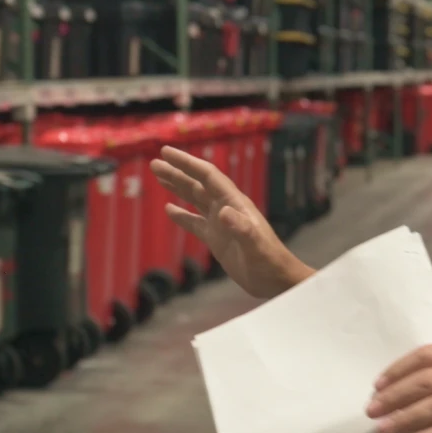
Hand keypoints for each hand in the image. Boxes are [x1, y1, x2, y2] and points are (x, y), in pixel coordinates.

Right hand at [149, 145, 312, 298]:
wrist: (276, 280)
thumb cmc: (269, 261)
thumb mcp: (255, 246)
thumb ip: (241, 228)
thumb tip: (222, 212)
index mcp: (234, 202)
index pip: (207, 175)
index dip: (187, 163)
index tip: (166, 152)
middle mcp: (226, 207)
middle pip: (197, 184)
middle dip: (177, 172)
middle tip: (155, 162)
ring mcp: (221, 223)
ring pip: (195, 199)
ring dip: (177, 187)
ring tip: (158, 176)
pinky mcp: (217, 239)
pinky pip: (195, 222)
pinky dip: (181, 215)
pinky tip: (169, 209)